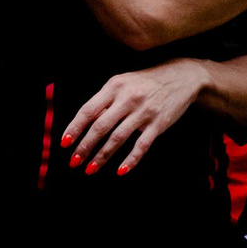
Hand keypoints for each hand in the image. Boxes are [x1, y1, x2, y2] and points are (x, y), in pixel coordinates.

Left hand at [62, 60, 205, 175]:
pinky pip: (141, 146)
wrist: (181, 76)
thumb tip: (84, 122)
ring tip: (90, 169)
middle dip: (85, 146)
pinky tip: (121, 171)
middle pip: (100, 126)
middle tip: (74, 162)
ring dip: (102, 156)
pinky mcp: (158, 124)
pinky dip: (131, 160)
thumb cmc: (146, 81)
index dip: (75, 128)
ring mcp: (144, 112)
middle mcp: (128, 98)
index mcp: (114, 86)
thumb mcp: (123, 82)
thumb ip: (105, 99)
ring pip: (117, 138)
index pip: (89, 110)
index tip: (65, 143)